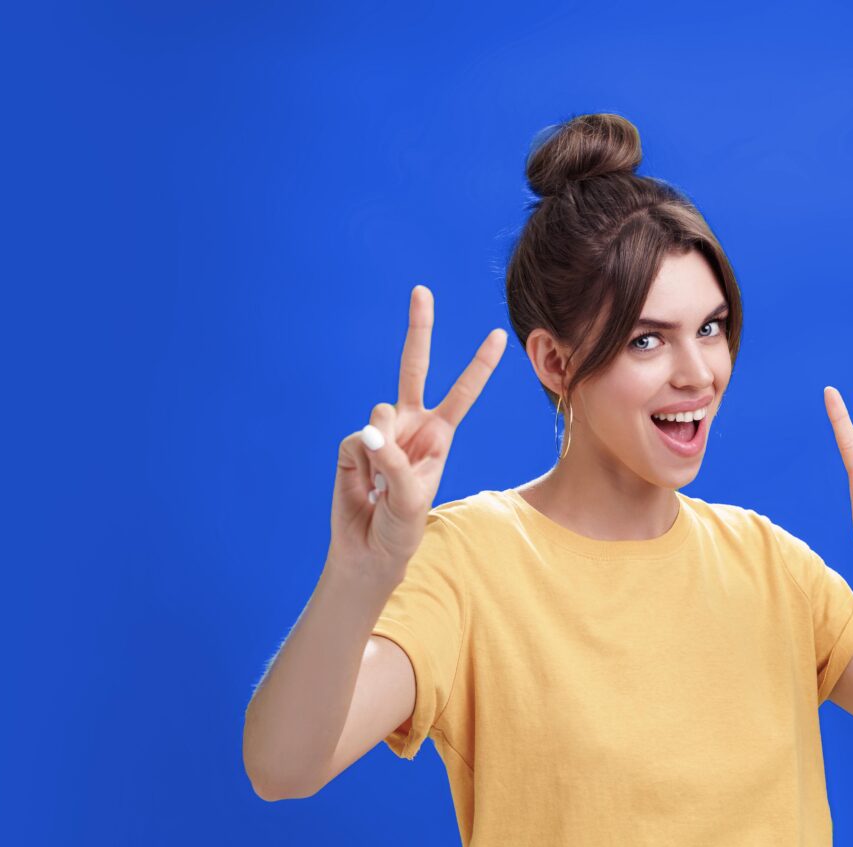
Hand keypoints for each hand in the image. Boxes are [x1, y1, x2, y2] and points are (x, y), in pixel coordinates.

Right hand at [331, 285, 507, 579]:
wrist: (371, 551)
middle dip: (418, 328)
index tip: (500, 335)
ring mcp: (380, 431)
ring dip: (383, 451)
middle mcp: (411, 424)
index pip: (462, 392)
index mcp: (438, 434)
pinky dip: (362, 467)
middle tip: (421, 290)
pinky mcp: (352, 443)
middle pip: (414, 367)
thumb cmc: (402, 527)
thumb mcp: (409, 497)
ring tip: (384, 488)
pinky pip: (357, 441)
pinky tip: (366, 488)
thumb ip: (392, 460)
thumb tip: (367, 428)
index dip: (479, 364)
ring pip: (381, 414)